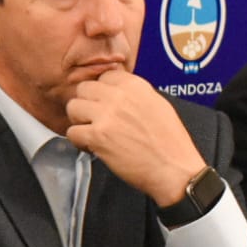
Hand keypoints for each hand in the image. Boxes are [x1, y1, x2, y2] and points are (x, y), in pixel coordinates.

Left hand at [64, 70, 206, 206]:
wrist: (174, 169)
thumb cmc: (170, 143)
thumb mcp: (158, 105)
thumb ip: (134, 95)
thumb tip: (115, 94)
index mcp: (135, 85)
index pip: (104, 77)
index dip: (102, 93)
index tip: (106, 105)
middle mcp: (119, 95)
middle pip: (84, 89)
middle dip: (87, 104)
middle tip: (95, 120)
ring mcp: (106, 115)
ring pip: (73, 107)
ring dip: (80, 121)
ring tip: (92, 133)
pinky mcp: (97, 136)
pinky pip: (72, 132)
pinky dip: (79, 142)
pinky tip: (92, 148)